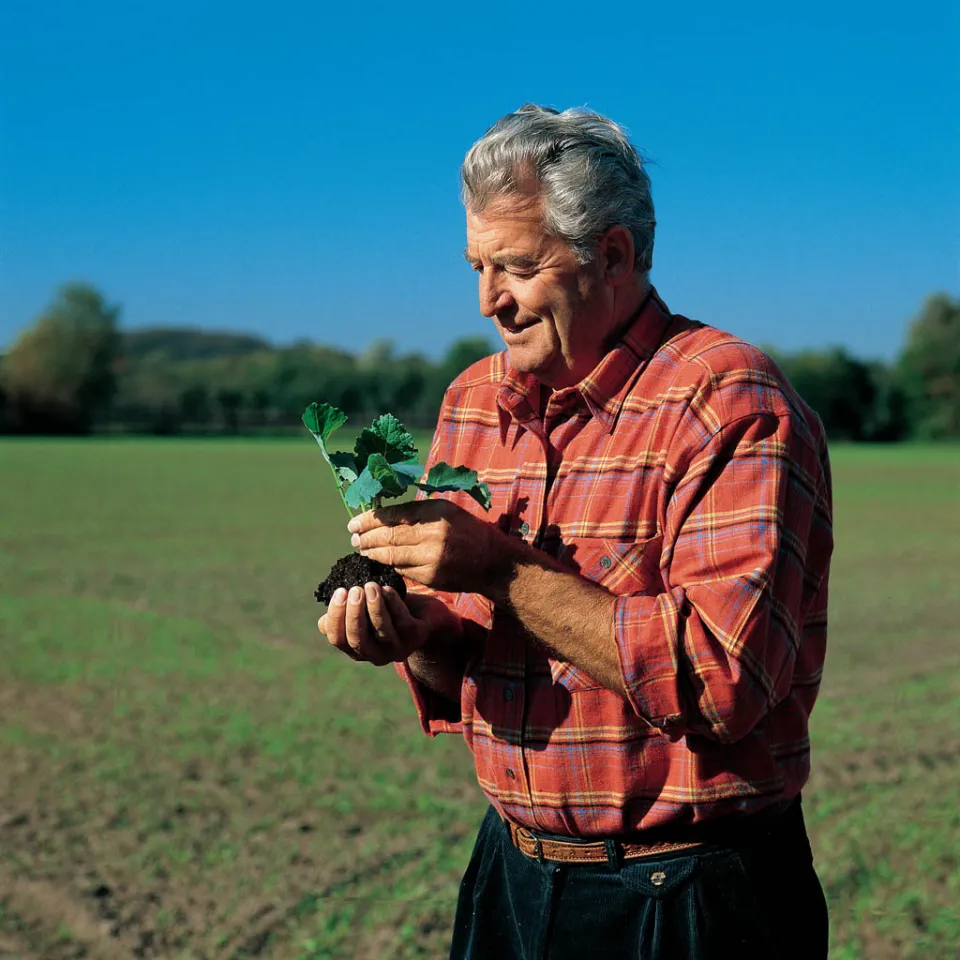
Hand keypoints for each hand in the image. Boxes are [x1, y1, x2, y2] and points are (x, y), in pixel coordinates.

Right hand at [318, 581, 460, 665]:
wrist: (421, 612)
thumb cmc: (385, 609)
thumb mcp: (362, 612)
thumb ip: (344, 615)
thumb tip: (323, 622)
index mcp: (356, 649)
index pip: (338, 639)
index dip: (336, 617)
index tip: (340, 591)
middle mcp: (375, 655)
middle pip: (358, 639)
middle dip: (354, 613)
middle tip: (355, 589)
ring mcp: (396, 649)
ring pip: (381, 631)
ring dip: (374, 607)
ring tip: (371, 585)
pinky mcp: (415, 638)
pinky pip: (402, 622)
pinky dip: (393, 604)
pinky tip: (387, 589)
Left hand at [347, 499, 506, 594]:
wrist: (493, 562)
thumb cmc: (468, 532)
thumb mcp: (447, 512)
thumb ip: (418, 513)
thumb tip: (384, 515)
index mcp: (436, 511)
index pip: (394, 514)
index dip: (370, 519)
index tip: (354, 522)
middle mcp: (433, 532)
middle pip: (389, 534)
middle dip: (365, 536)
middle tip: (352, 537)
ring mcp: (431, 557)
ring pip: (391, 554)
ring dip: (372, 552)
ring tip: (360, 549)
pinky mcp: (431, 576)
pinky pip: (402, 570)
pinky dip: (387, 565)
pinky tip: (379, 562)